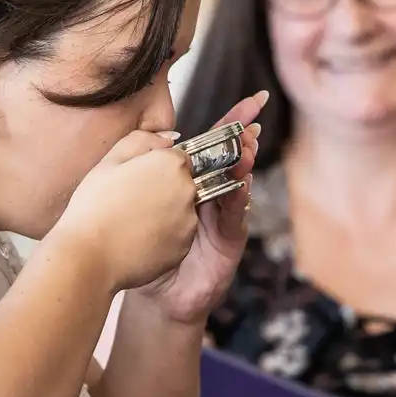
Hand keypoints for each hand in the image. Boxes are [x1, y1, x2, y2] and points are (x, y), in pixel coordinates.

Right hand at [52, 130, 198, 292]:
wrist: (90, 256)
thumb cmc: (94, 207)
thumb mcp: (109, 160)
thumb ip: (142, 140)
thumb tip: (167, 138)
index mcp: (171, 165)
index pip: (175, 158)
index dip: (153, 167)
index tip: (134, 179)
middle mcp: (188, 192)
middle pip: (181, 184)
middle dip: (162, 188)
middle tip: (130, 200)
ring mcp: (188, 222)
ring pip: (180, 210)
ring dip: (164, 213)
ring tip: (131, 222)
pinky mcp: (184, 247)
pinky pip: (176, 236)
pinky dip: (162, 236)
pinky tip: (136, 239)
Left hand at [130, 93, 266, 325]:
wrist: (154, 295)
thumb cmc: (146, 248)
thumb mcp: (143, 203)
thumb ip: (148, 168)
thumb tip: (167, 138)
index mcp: (193, 182)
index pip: (214, 146)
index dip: (233, 123)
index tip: (253, 100)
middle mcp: (213, 196)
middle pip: (233, 162)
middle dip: (245, 142)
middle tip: (250, 125)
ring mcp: (223, 219)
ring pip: (238, 187)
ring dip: (244, 168)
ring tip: (246, 151)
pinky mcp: (229, 243)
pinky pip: (235, 220)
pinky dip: (238, 203)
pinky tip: (240, 188)